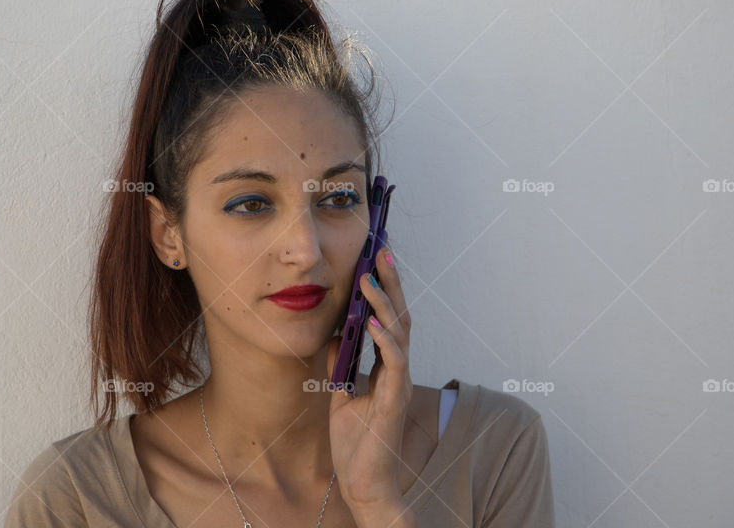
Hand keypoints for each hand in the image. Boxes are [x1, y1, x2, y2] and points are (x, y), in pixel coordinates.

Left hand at [325, 245, 413, 517]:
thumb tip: (334, 332)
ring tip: (369, 277)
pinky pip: (393, 363)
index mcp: (386, 367)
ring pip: (399, 333)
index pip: (389, 318)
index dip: (384, 289)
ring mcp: (399, 384)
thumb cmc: (355, 443)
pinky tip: (373, 322)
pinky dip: (384, 340)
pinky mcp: (394, 400)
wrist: (362, 483)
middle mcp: (397, 370)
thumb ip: (341, 362)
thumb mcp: (340, 392)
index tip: (375, 259)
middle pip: (400, 316)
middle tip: (381, 251)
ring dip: (384, 303)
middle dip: (390, 283)